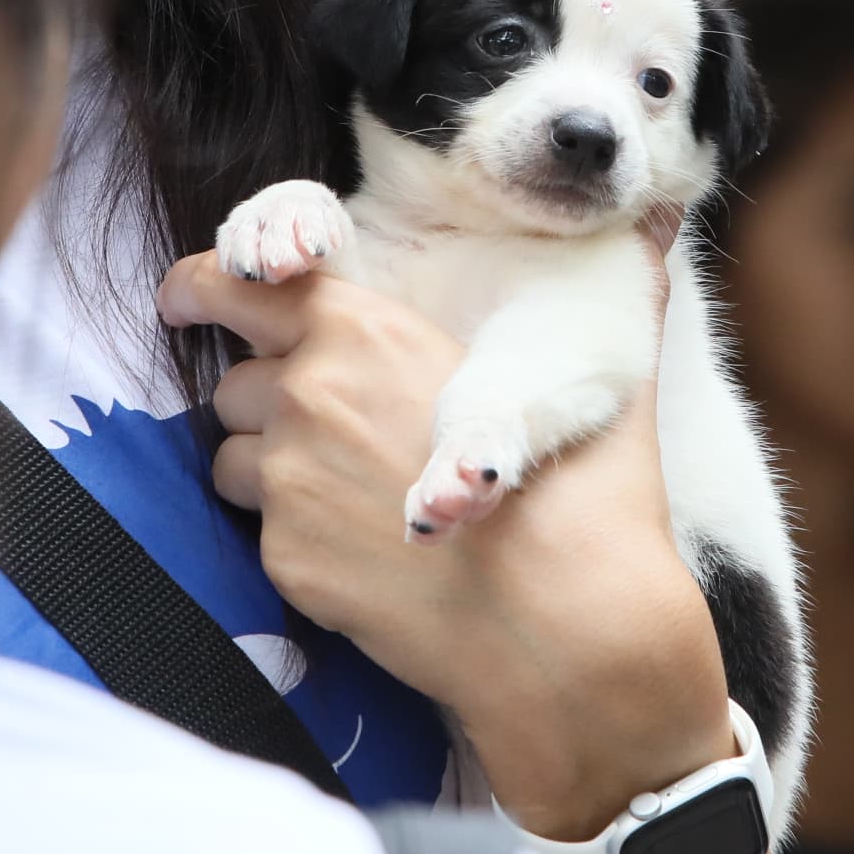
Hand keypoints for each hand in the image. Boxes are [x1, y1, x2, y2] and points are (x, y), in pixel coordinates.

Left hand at [157, 220, 730, 838]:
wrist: (565, 635)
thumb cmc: (585, 502)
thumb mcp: (593, 373)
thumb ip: (609, 290)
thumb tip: (665, 218)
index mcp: (366, 330)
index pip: (234, 281)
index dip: (201, 285)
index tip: (187, 297)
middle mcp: (310, 395)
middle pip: (237, 380)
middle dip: (272, 400)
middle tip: (337, 432)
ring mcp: (288, 482)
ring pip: (234, 457)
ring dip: (273, 469)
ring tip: (355, 497)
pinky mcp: (284, 559)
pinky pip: (259, 532)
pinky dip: (297, 536)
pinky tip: (367, 550)